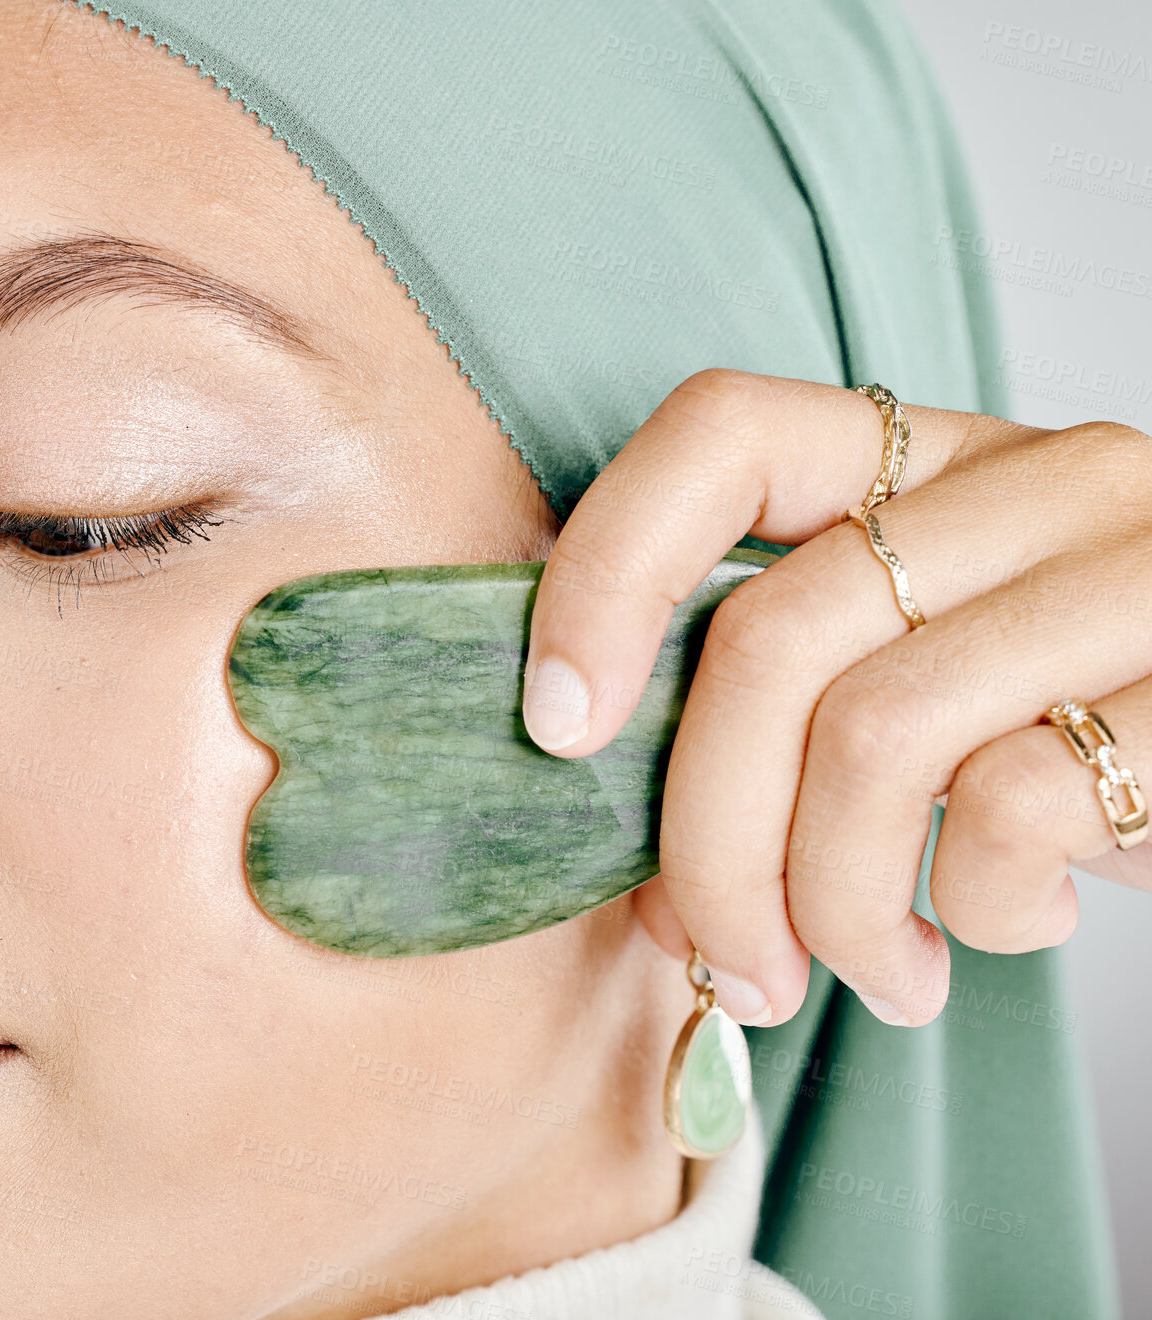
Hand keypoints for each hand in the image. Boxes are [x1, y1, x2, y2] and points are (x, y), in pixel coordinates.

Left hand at [520, 368, 1151, 1027]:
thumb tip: (651, 898)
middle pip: (769, 637)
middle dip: (709, 842)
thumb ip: (782, 732)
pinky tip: (996, 926)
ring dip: (829, 905)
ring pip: (870, 737)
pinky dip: (971, 911)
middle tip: (733, 962)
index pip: (721, 435)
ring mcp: (1129, 568)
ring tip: (869, 972)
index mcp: (929, 458)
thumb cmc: (1063, 743)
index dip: (604, 576)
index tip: (555, 729)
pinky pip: (1008, 810)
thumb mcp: (921, 690)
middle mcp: (1032, 479)